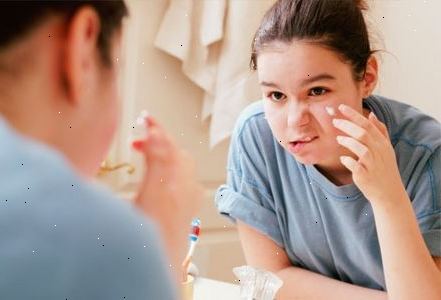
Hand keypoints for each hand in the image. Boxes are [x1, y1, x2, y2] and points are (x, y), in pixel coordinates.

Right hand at [132, 116, 202, 271]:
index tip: (146, 117)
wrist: (165, 264)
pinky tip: (162, 168)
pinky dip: (174, 161)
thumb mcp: (128, 209)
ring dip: (166, 149)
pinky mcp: (192, 201)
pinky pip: (187, 171)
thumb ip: (132, 179)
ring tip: (147, 150)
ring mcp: (189, 195)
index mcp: (163, 189)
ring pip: (182, 159)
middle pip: (175, 150)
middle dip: (158, 136)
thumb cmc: (143, 241)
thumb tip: (143, 147)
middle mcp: (181, 189)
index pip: (162, 147)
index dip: (154, 129)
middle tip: (141, 133)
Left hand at [332, 104, 404, 203]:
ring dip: (348, 141)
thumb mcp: (386, 148)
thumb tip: (371, 114)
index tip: (341, 107)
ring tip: (338, 139)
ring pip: (360, 148)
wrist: (389, 193)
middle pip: (363, 134)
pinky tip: (343, 159)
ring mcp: (372, 164)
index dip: (354, 115)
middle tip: (334, 121)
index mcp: (382, 143)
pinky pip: (355, 166)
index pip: (367, 124)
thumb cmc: (385, 168)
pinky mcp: (365, 176)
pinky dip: (348, 161)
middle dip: (347, 125)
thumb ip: (380, 131)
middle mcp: (379, 152)